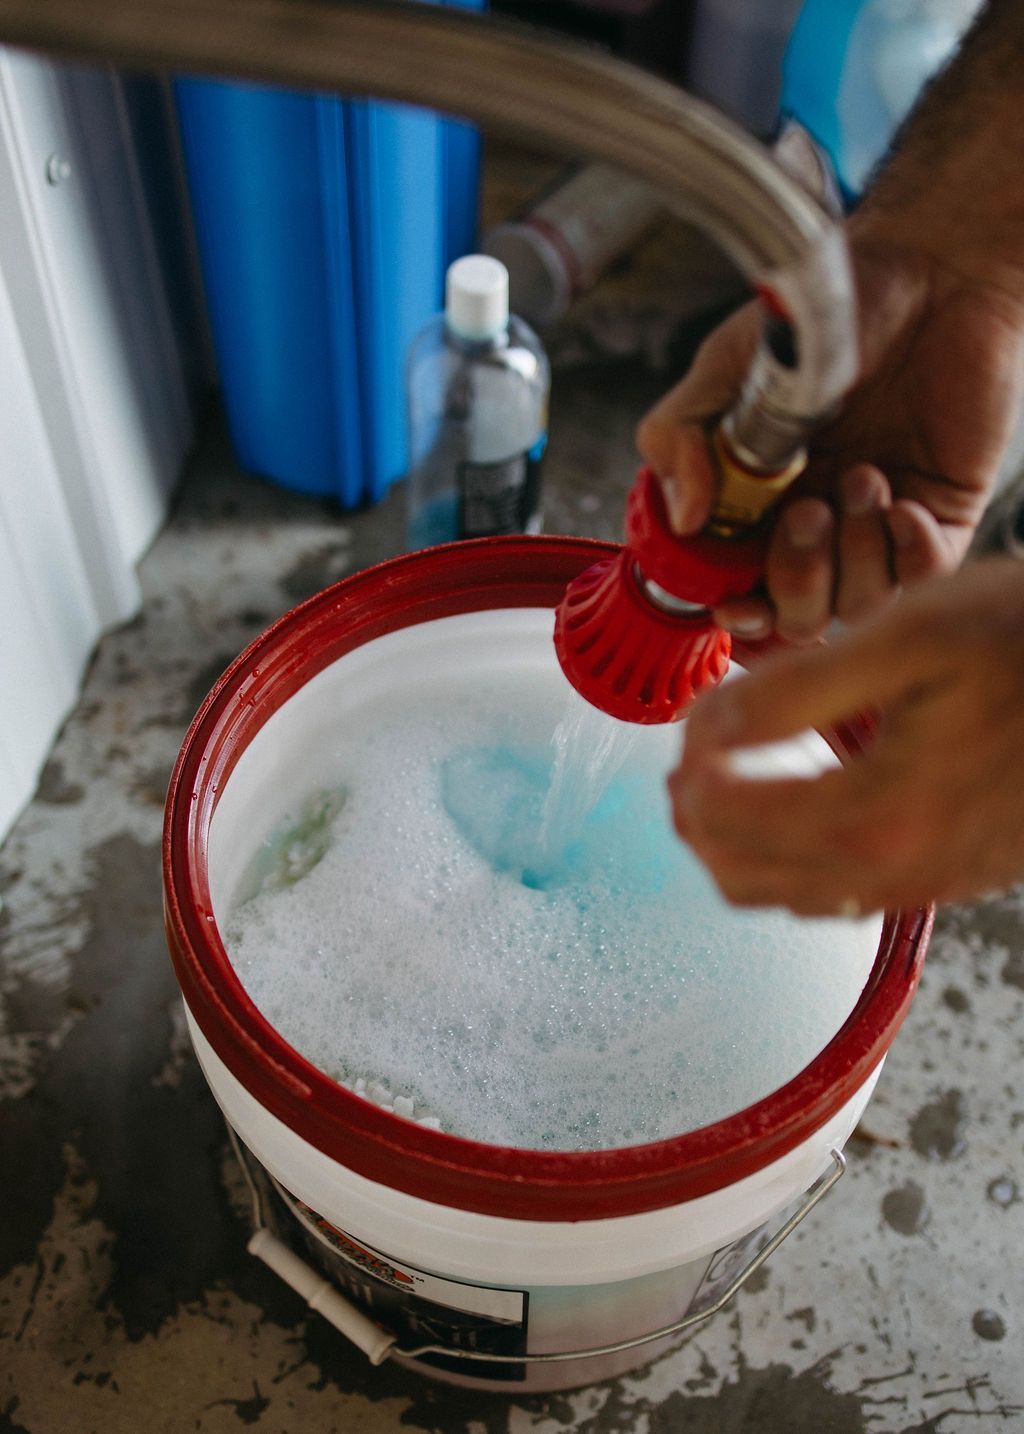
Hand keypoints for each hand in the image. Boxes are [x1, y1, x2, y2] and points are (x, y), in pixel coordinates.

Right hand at [636, 229, 1023, 643]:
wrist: (923, 271)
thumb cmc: (819, 316)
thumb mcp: (721, 370)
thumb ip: (678, 440)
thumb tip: (684, 518)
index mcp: (756, 504)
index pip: (739, 591)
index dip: (734, 611)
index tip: (732, 600)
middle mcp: (814, 524)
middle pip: (797, 618)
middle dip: (796, 581)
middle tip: (806, 511)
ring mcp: (876, 524)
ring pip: (858, 606)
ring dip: (854, 555)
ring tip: (864, 478)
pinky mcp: (939, 514)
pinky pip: (923, 578)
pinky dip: (909, 554)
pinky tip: (901, 500)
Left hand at [669, 558, 1023, 913]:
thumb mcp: (905, 635)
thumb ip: (793, 690)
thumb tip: (709, 729)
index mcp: (875, 812)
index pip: (728, 817)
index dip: (690, 769)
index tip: (692, 724)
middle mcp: (895, 869)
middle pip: (743, 875)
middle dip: (697, 818)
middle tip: (687, 762)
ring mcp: (926, 882)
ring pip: (786, 898)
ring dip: (735, 847)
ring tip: (722, 784)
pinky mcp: (951, 878)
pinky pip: (839, 898)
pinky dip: (790, 863)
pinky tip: (794, 809)